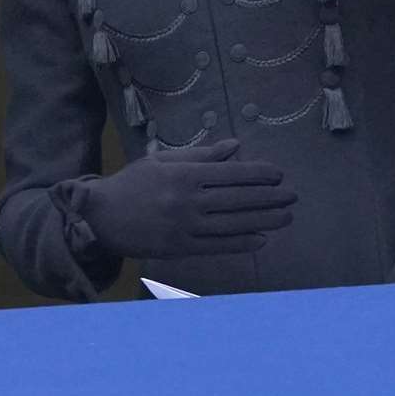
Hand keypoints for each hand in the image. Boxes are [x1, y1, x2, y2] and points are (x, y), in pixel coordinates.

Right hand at [78, 139, 296, 258]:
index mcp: (184, 174)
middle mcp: (188, 200)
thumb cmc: (132, 184)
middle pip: (238, 199)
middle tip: (292, 196)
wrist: (101, 216)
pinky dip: (242, 243)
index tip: (279, 175)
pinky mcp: (182, 248)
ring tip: (286, 217)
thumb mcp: (162, 161)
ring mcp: (186, 226)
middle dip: (270, 197)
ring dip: (264, 220)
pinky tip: (261, 238)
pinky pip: (219, 246)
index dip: (259, 174)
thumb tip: (235, 147)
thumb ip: (200, 155)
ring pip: (234, 224)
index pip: (231, 174)